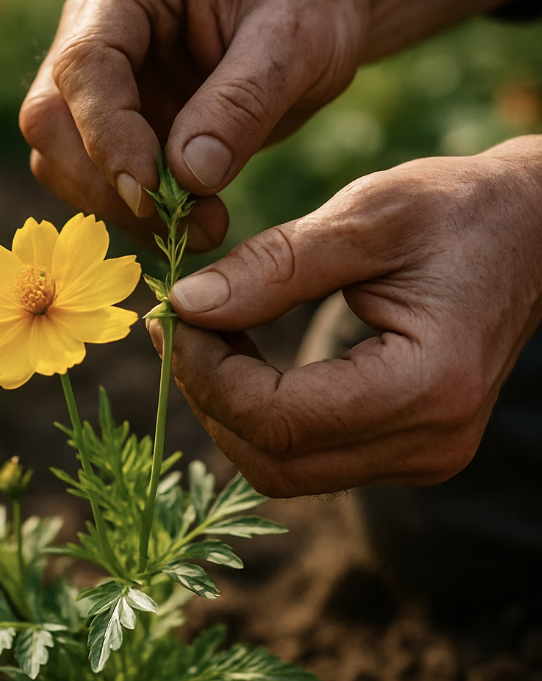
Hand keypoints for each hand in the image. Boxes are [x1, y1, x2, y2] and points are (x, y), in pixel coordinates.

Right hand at [19, 0, 367, 249]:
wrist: (315, 15)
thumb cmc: (309, 9)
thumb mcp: (296, 44)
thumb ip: (242, 103)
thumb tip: (188, 174)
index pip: (85, 64)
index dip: (107, 135)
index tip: (149, 194)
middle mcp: (95, 27)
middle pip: (51, 118)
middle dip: (104, 184)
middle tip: (182, 225)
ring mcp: (99, 82)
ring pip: (61, 158)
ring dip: (118, 209)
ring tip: (203, 227)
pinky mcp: (114, 127)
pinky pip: (96, 182)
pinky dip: (134, 217)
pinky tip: (192, 224)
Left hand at [154, 138, 541, 497]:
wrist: (531, 233)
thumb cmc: (459, 211)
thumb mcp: (367, 216)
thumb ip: (274, 265)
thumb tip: (186, 304)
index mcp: (429, 385)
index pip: (282, 419)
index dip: (209, 375)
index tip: (174, 314)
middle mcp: (429, 443)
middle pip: (275, 461)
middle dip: (207, 396)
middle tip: (176, 326)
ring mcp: (420, 455)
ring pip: (284, 469)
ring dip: (227, 409)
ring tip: (200, 336)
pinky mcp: (405, 448)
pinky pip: (308, 455)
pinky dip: (259, 413)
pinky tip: (239, 356)